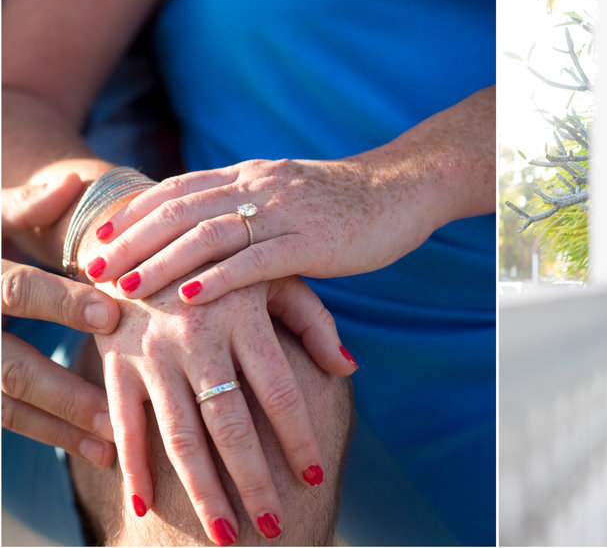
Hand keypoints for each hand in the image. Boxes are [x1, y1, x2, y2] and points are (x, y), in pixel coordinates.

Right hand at [2, 177, 119, 466]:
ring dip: (56, 427)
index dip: (60, 303)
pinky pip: (3, 416)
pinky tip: (91, 447)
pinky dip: (45, 433)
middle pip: (7, 367)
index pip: (16, 291)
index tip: (112, 315)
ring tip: (111, 443)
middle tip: (115, 409)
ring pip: (2, 405)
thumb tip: (74, 182)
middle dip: (61, 391)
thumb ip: (29, 205)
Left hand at [85, 158, 436, 304]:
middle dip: (133, 239)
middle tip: (95, 267)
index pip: (179, 187)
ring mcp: (287, 212)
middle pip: (182, 208)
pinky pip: (260, 259)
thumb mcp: (288, 193)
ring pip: (212, 232)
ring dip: (164, 260)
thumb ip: (248, 203)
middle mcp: (261, 187)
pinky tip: (192, 295)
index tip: (99, 236)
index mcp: (252, 175)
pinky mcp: (314, 240)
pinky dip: (222, 277)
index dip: (134, 212)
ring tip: (127, 287)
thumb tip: (207, 226)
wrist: (402, 189)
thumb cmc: (346, 201)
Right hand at [95, 273, 355, 543]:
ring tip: (224, 536)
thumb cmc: (225, 261)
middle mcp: (198, 337)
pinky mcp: (116, 361)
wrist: (143, 230)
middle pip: (230, 423)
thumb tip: (348, 368)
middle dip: (253, 480)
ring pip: (179, 434)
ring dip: (201, 490)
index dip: (297, 437)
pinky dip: (132, 467)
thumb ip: (312, 320)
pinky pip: (124, 423)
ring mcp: (153, 352)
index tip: (314, 476)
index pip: (279, 390)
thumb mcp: (273, 275)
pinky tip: (146, 509)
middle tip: (275, 527)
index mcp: (243, 314)